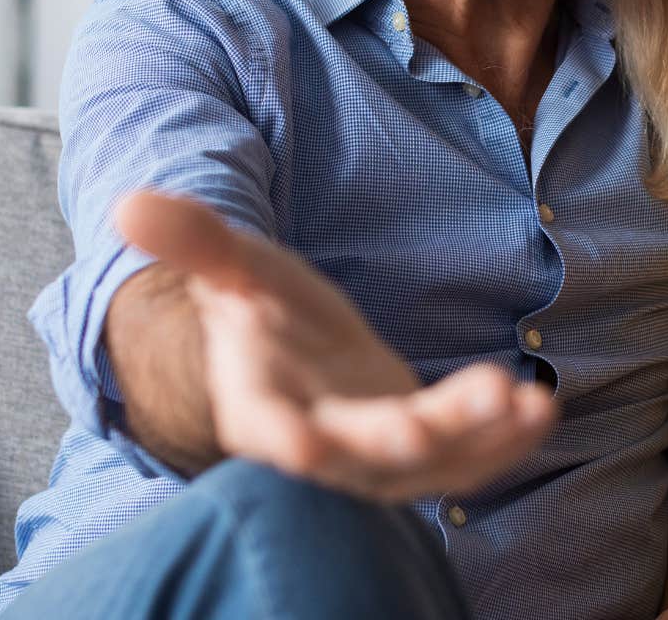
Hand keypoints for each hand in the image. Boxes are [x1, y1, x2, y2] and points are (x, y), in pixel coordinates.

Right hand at [113, 189, 557, 501]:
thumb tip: (127, 202)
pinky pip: (466, 461)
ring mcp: (376, 458)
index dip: (290, 440)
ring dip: (476, 439)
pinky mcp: (422, 453)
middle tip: (451, 410)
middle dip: (404, 438)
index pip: (272, 435)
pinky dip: (505, 443)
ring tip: (523, 402)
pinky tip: (540, 407)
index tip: (307, 443)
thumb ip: (193, 242)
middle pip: (362, 455)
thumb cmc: (262, 310)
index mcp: (262, 406)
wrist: (300, 354)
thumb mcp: (235, 269)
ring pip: (427, 464)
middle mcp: (321, 445)